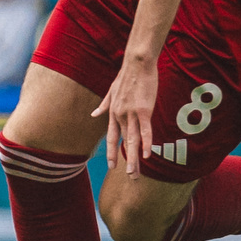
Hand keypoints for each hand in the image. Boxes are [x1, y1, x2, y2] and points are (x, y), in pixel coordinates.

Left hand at [100, 53, 161, 178]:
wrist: (136, 64)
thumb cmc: (126, 76)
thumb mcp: (111, 91)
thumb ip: (103, 105)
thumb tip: (93, 114)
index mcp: (113, 112)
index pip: (111, 137)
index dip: (112, 152)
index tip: (112, 166)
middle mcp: (119, 115)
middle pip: (123, 142)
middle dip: (125, 161)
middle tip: (129, 177)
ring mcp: (131, 114)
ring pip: (132, 140)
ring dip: (134, 158)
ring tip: (134, 173)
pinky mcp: (143, 110)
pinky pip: (145, 130)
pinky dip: (146, 143)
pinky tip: (147, 155)